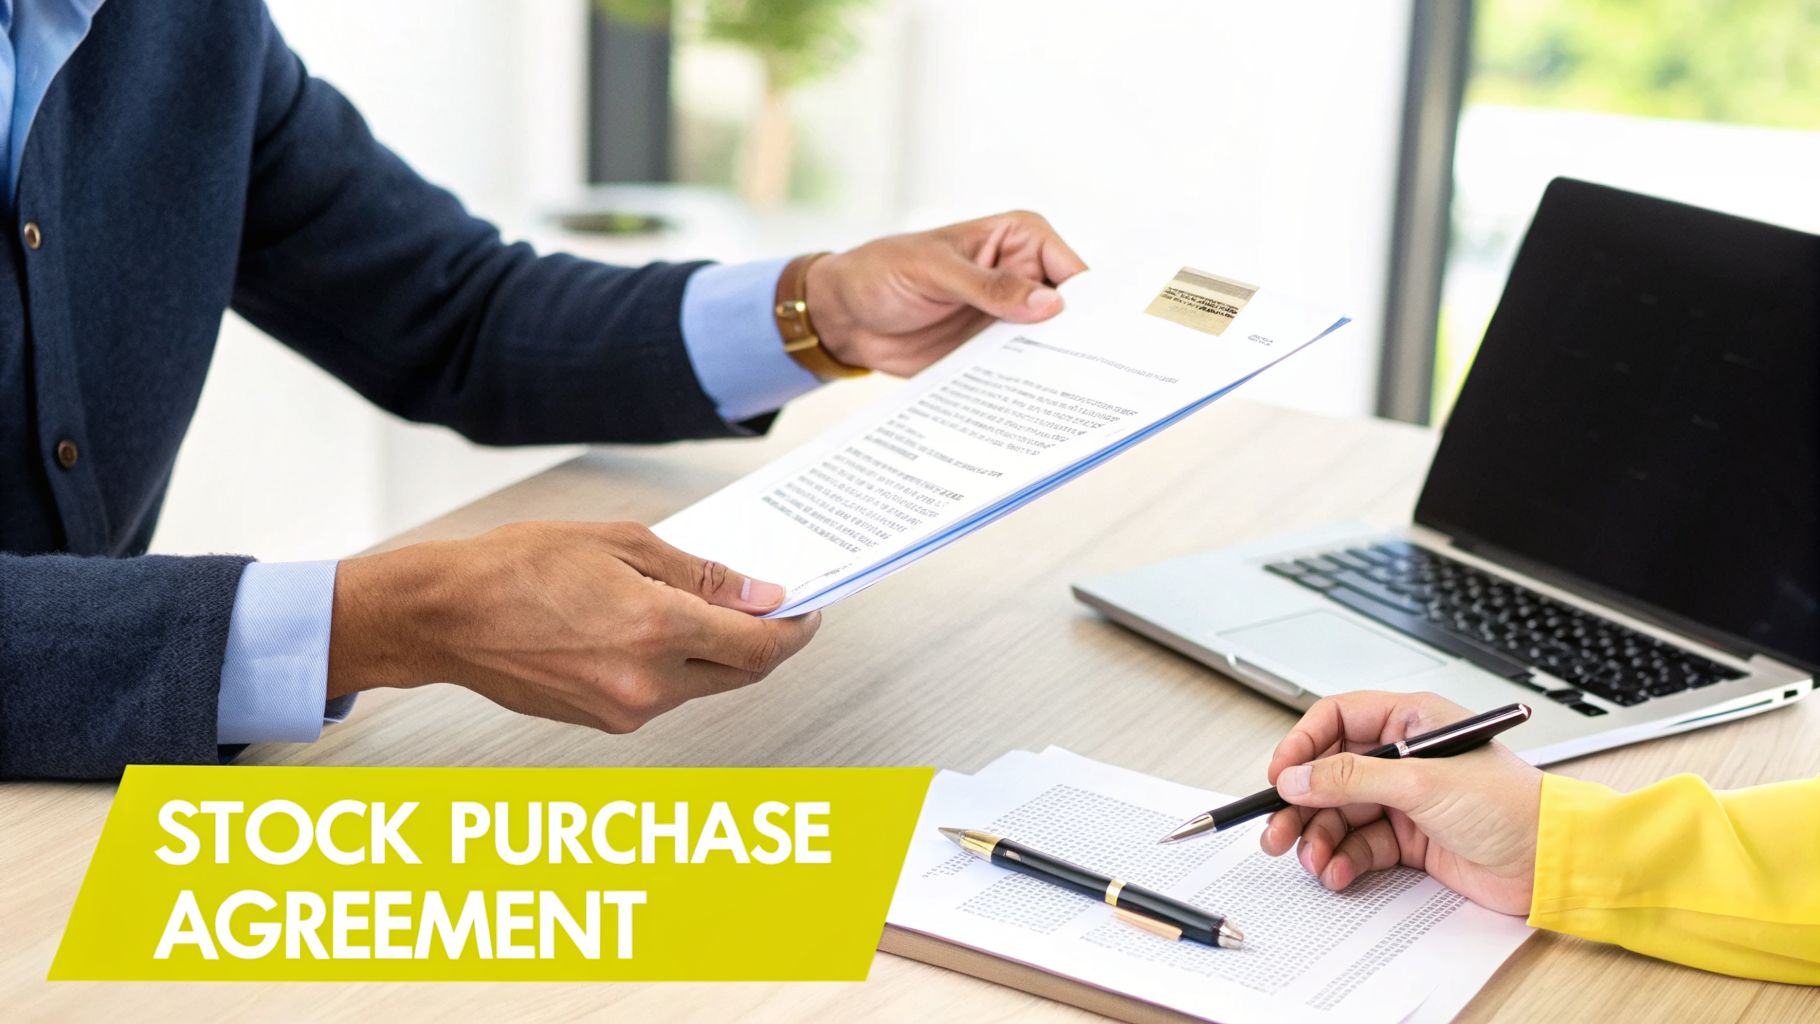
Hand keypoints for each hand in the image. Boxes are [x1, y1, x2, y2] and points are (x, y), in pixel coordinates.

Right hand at [327, 521, 819, 732]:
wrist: (444, 616)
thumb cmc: (516, 570)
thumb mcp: (621, 544)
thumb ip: (701, 574)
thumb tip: (759, 593)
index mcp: (656, 629)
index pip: (759, 646)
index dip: (795, 630)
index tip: (806, 611)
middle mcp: (646, 682)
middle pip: (740, 673)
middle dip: (762, 642)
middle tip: (766, 606)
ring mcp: (624, 710)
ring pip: (702, 685)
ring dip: (713, 652)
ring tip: (693, 606)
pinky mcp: (604, 721)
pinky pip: (664, 695)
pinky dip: (675, 666)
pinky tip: (653, 631)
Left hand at [806, 210, 1087, 374]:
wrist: (843, 316)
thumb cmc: (883, 271)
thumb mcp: (934, 271)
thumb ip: (989, 286)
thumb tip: (1050, 303)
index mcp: (1020, 240)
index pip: (1073, 271)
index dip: (1092, 303)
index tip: (1106, 337)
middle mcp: (1023, 278)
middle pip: (1070, 314)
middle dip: (1081, 342)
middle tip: (1099, 377)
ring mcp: (1009, 319)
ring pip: (1049, 347)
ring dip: (1056, 369)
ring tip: (1074, 399)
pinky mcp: (991, 353)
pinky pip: (1019, 372)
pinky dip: (1026, 387)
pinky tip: (1034, 408)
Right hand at [1258, 691, 1544, 914]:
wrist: (1553, 863)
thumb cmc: (1512, 807)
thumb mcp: (1423, 784)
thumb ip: (1352, 779)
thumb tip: (1297, 777)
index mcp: (1411, 723)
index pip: (1337, 721)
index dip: (1303, 746)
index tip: (1280, 776)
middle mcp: (1405, 758)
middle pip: (1331, 774)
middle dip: (1301, 805)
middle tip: (1277, 832)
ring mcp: (1406, 800)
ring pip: (1340, 814)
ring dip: (1319, 838)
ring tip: (1311, 860)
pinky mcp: (1410, 839)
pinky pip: (1360, 845)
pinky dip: (1344, 860)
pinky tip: (1339, 872)